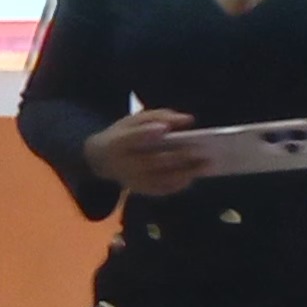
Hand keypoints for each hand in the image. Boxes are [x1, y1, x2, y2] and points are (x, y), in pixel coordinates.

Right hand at [87, 106, 210, 196]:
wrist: (100, 159)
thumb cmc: (124, 135)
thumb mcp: (134, 120)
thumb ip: (159, 116)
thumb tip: (188, 120)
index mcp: (117, 142)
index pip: (131, 138)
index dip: (146, 133)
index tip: (163, 128)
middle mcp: (122, 164)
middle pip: (152, 160)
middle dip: (177, 155)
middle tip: (200, 149)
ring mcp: (131, 180)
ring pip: (160, 178)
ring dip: (185, 172)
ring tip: (206, 164)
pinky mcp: (140, 190)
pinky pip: (162, 189)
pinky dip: (179, 183)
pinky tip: (193, 175)